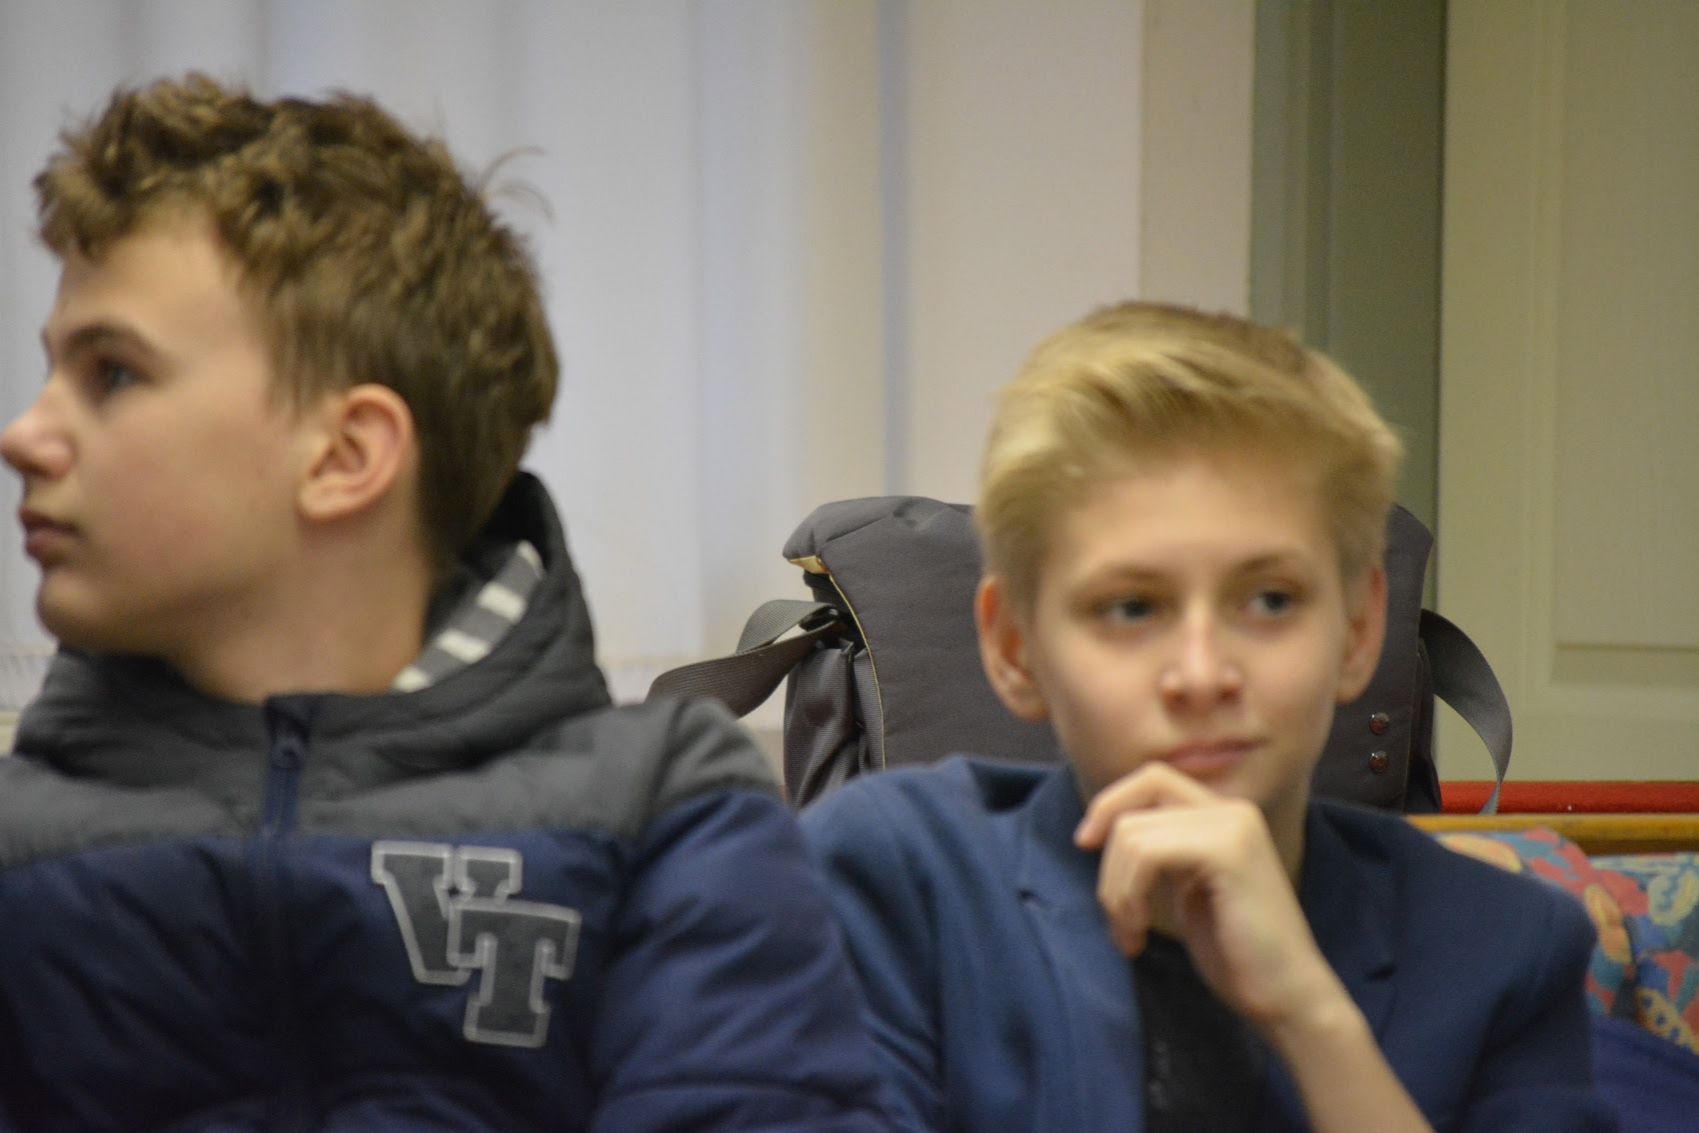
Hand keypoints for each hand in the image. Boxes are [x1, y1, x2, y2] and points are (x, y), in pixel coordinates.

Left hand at [1073, 762, 1343, 1033]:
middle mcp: (1231, 810)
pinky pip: (1147, 853)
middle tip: (1116, 915)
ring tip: (1131, 934)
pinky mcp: (1228, 851)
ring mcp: (1233, 826)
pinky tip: (1139, 933)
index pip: (1150, 779)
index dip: (1109, 804)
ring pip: (1132, 834)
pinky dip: (1129, 895)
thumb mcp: (1187, 887)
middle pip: (1134, 805)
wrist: (1285, 996)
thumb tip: (1101, 830)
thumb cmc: (1236, 952)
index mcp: (1222, 815)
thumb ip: (1160, 851)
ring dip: (1116, 892)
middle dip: (1109, 863)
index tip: (1085, 845)